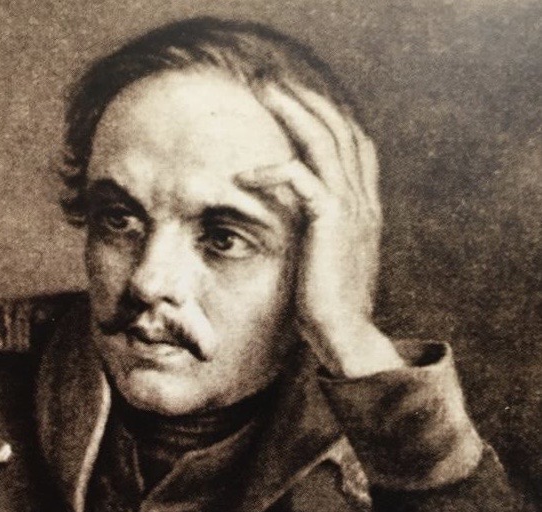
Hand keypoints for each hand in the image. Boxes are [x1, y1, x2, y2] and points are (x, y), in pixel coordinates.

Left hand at [237, 81, 403, 377]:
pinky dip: (272, 171)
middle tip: (275, 82)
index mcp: (363, 208)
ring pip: (325, 142)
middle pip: (340, 131)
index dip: (328, 117)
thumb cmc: (329, 305)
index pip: (354, 146)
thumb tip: (298, 225)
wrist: (346, 335)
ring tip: (265, 92)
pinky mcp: (331, 222)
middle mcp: (363, 200)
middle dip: (308, 101)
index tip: (298, 100)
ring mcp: (351, 209)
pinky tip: (244, 174)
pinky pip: (301, 179)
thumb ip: (319, 234)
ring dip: (294, 112)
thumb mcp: (327, 260)